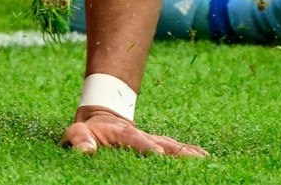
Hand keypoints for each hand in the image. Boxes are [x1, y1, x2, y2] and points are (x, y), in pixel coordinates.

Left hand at [61, 109, 206, 156]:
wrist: (100, 119)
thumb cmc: (87, 130)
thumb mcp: (76, 133)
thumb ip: (79, 140)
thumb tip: (86, 151)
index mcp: (122, 133)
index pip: (134, 140)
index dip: (145, 146)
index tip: (157, 153)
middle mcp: (141, 136)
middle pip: (162, 142)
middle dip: (176, 151)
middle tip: (193, 158)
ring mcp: (151, 141)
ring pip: (172, 145)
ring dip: (187, 152)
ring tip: (204, 159)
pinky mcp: (157, 146)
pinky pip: (174, 149)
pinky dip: (188, 152)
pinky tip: (204, 158)